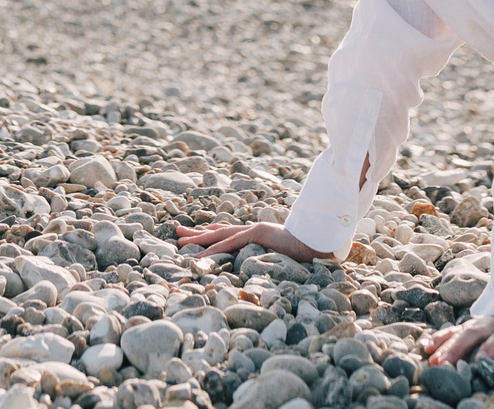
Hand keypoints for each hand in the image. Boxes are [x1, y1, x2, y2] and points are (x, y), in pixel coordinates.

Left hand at [175, 221, 323, 260]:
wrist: (316, 243)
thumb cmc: (302, 252)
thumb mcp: (280, 255)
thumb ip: (269, 256)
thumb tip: (266, 263)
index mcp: (255, 234)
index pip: (227, 232)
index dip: (210, 232)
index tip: (196, 234)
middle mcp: (250, 230)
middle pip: (217, 230)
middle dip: (196, 232)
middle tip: (177, 231)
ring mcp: (252, 230)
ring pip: (218, 235)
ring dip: (197, 239)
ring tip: (179, 240)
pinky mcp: (256, 234)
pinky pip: (229, 244)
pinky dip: (212, 250)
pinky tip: (198, 257)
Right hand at [423, 315, 493, 366]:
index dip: (489, 350)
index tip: (478, 363)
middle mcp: (492, 325)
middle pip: (473, 335)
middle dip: (458, 350)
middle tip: (446, 366)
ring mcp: (478, 325)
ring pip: (459, 333)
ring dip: (444, 345)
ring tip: (433, 360)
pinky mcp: (469, 328)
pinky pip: (451, 331)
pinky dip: (438, 338)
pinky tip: (425, 348)